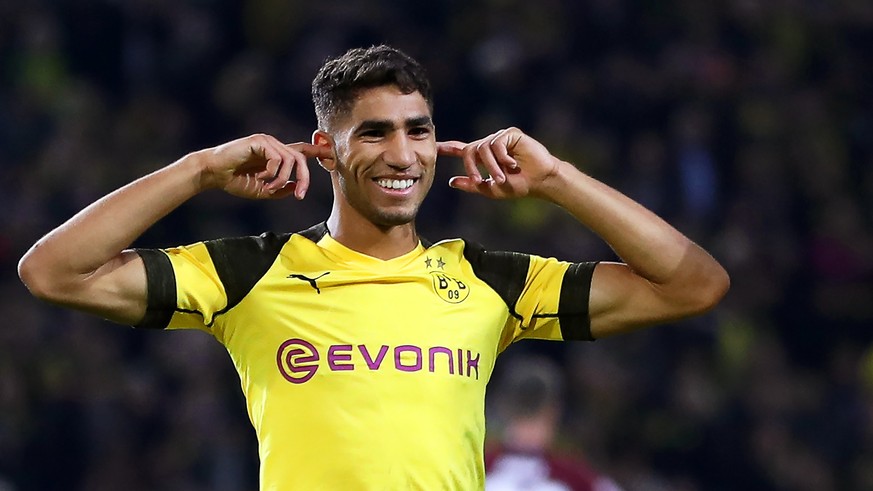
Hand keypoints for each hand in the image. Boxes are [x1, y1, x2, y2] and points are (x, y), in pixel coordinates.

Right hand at [197, 134, 331, 199]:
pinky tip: (259, 177)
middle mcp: (274, 145)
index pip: (301, 150)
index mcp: (276, 155)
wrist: (213, 174)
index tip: (332, 154)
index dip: (318, 151)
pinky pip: (278, 159)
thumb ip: (280, 189)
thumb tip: (295, 188)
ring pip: (291, 160)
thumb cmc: (235, 181)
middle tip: (300, 195)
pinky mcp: (260, 141)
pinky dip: (272, 173)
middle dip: (304, 178)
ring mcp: (267, 141)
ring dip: (282, 179)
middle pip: (301, 158)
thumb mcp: (263, 190)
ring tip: (268, 187)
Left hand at [437, 127, 562, 199]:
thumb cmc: (519, 186)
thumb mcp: (491, 189)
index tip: (434, 147)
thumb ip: (472, 185)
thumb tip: (451, 182)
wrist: (541, 181)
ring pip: (483, 148)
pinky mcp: (511, 134)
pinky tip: (512, 164)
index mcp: (484, 157)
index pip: (462, 150)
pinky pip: (496, 143)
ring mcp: (500, 138)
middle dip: (472, 168)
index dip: (447, 148)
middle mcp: (490, 145)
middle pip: (469, 150)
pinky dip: (502, 157)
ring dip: (490, 166)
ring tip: (502, 177)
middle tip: (480, 181)